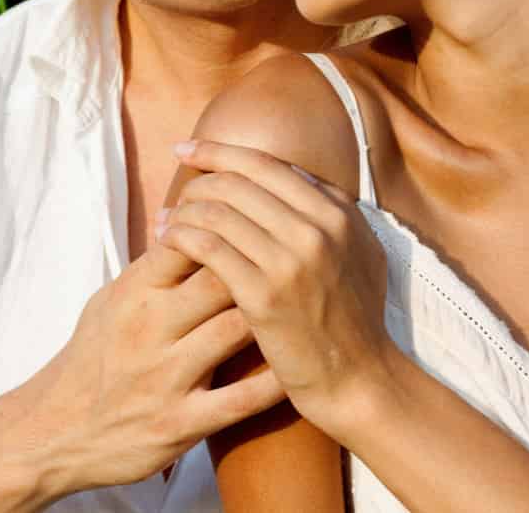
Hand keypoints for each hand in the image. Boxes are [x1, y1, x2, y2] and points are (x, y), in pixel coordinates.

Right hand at [18, 241, 285, 495]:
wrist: (55, 431)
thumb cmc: (94, 356)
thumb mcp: (113, 299)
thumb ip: (156, 265)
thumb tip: (198, 218)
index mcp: (134, 291)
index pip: (188, 239)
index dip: (229, 225)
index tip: (261, 223)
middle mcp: (149, 329)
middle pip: (221, 278)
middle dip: (260, 266)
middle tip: (294, 261)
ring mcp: (165, 377)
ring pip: (235, 331)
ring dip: (273, 316)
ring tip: (302, 305)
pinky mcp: (180, 423)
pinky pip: (240, 401)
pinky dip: (275, 383)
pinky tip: (300, 365)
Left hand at [159, 140, 397, 444]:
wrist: (360, 380)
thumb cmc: (357, 319)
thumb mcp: (362, 252)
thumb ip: (333, 211)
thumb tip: (298, 175)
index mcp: (337, 213)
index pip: (265, 163)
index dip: (219, 150)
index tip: (188, 148)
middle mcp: (315, 230)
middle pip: (236, 182)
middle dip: (196, 180)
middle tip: (174, 192)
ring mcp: (290, 262)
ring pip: (217, 211)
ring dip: (183, 211)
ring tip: (165, 222)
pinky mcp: (263, 296)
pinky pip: (208, 248)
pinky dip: (181, 238)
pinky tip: (168, 244)